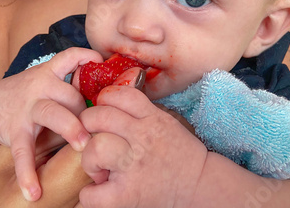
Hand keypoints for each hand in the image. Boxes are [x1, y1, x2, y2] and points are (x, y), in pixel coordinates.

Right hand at [0, 48, 101, 200]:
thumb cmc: (29, 97)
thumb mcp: (47, 84)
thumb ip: (72, 89)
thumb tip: (108, 101)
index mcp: (49, 74)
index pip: (68, 57)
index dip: (85, 56)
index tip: (100, 61)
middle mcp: (39, 87)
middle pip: (70, 94)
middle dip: (87, 111)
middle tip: (100, 127)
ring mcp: (27, 108)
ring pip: (52, 113)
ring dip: (70, 128)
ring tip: (83, 147)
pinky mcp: (14, 130)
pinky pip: (23, 152)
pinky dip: (27, 173)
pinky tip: (34, 192)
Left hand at [77, 85, 207, 207]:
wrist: (200, 187)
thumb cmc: (179, 154)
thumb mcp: (164, 121)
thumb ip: (139, 111)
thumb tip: (107, 102)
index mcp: (152, 119)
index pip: (118, 95)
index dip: (104, 101)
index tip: (104, 114)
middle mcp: (142, 138)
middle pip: (99, 117)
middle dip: (88, 127)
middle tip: (94, 140)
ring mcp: (134, 166)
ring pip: (95, 148)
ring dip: (89, 160)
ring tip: (99, 169)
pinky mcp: (128, 195)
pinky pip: (92, 193)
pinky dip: (89, 195)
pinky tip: (100, 191)